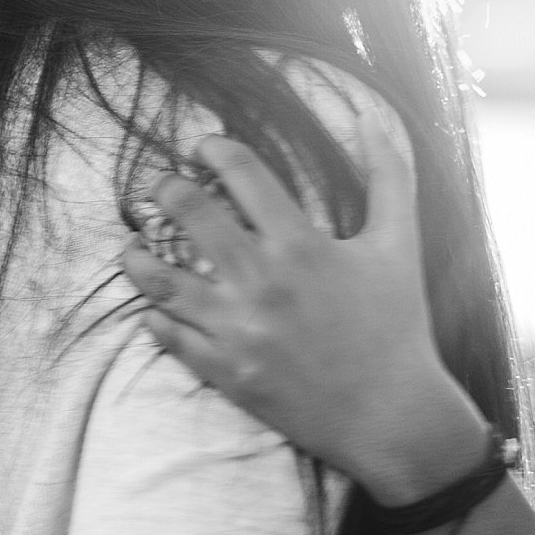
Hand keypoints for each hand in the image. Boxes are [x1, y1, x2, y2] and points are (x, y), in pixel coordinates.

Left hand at [116, 107, 489, 503]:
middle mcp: (261, 282)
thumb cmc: (398, 326)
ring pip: (161, 280)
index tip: (204, 146)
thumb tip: (372, 118)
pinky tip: (154, 305)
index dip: (214, 148)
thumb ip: (390, 176)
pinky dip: (154, 316)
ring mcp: (237, 330)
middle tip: (163, 187)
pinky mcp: (225, 372)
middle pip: (189, 214)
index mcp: (301, 245)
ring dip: (138, 256)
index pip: (242, 173)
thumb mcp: (400, 245)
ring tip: (134, 247)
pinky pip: (168, 336)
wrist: (391, 416)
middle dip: (167, 189)